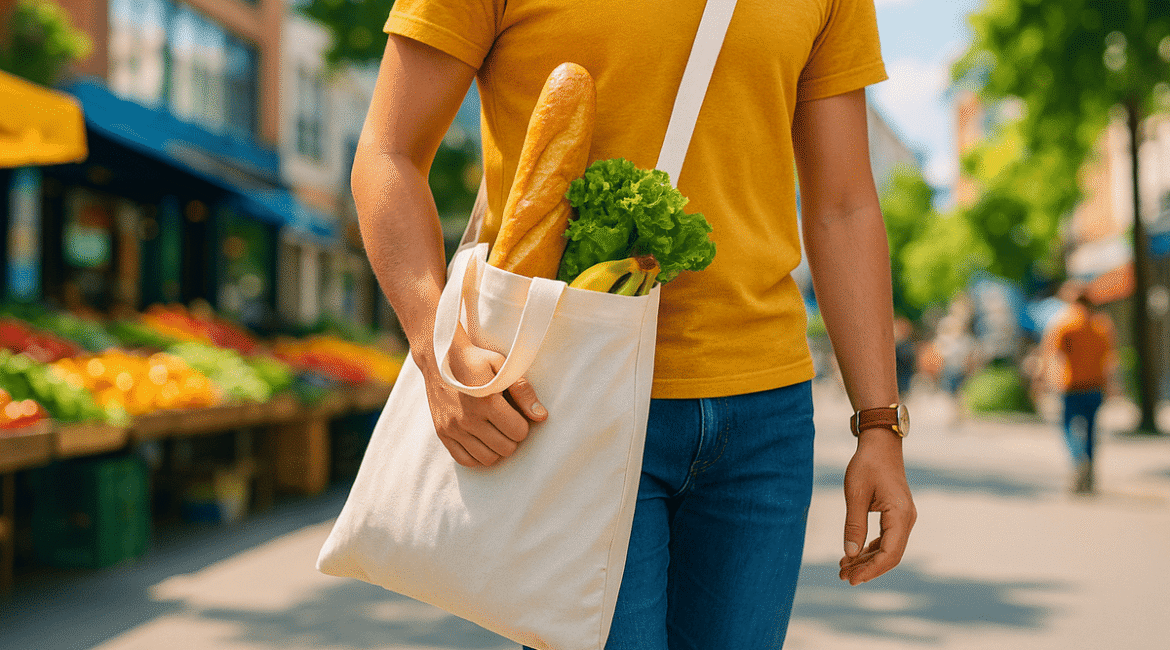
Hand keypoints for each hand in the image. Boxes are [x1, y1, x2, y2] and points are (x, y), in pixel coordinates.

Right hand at [418, 327, 546, 467]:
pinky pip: (465, 460)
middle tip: (507, 423)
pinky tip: (481, 441)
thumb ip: (522, 391)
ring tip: (495, 432)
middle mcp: (468, 418)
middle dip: (511, 437)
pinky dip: (477, 456)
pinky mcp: (442, 433)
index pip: (518, 432)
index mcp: (486, 401)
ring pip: (487, 459)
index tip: (517, 415)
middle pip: (505, 448)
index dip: (522, 425)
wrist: (439, 356)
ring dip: (496, 448)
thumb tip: (541, 416)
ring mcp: (453, 428)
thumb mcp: (502, 366)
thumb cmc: (476, 359)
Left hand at [839, 429, 915, 584]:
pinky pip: (887, 539)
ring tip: (844, 568)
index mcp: (900, 515)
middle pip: (890, 555)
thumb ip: (854, 525)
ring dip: (868, 560)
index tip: (851, 578)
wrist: (881, 444)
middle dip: (867, 568)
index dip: (870, 569)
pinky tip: (854, 555)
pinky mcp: (897, 515)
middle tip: (844, 577)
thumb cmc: (867, 465)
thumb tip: (850, 554)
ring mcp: (904, 517)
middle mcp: (907, 519)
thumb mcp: (855, 494)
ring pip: (889, 549)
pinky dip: (871, 549)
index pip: (889, 553)